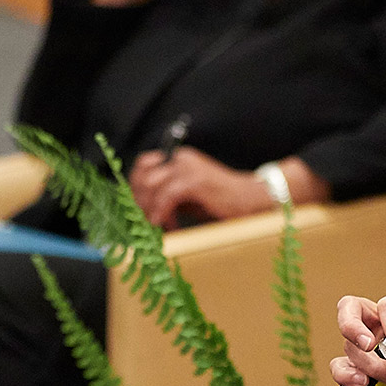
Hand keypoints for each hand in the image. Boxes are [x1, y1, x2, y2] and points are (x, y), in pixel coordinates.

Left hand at [126, 146, 268, 229]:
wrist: (251, 200)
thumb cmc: (220, 203)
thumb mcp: (187, 198)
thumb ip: (166, 198)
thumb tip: (142, 210)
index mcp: (178, 158)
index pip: (142, 166)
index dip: (135, 189)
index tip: (138, 210)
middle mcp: (180, 158)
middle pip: (142, 176)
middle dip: (139, 202)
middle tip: (145, 223)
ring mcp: (188, 167)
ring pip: (151, 186)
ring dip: (149, 210)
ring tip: (158, 227)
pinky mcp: (195, 180)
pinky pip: (166, 196)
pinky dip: (162, 213)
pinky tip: (167, 226)